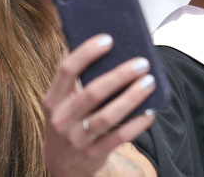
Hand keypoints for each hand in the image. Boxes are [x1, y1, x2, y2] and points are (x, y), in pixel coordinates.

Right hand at [43, 34, 155, 176]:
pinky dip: (136, 124)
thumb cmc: (67, 120)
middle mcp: (62, 118)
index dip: (87, 52)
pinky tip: (149, 111)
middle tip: (142, 63)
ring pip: (108, 116)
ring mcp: (77, 138)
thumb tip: (96, 41)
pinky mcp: (94, 154)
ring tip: (149, 82)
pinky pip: (119, 137)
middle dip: (120, 75)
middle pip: (93, 92)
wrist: (62, 165)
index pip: (67, 70)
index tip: (108, 39)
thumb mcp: (60, 100)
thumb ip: (73, 76)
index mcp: (53, 99)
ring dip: (132, 98)